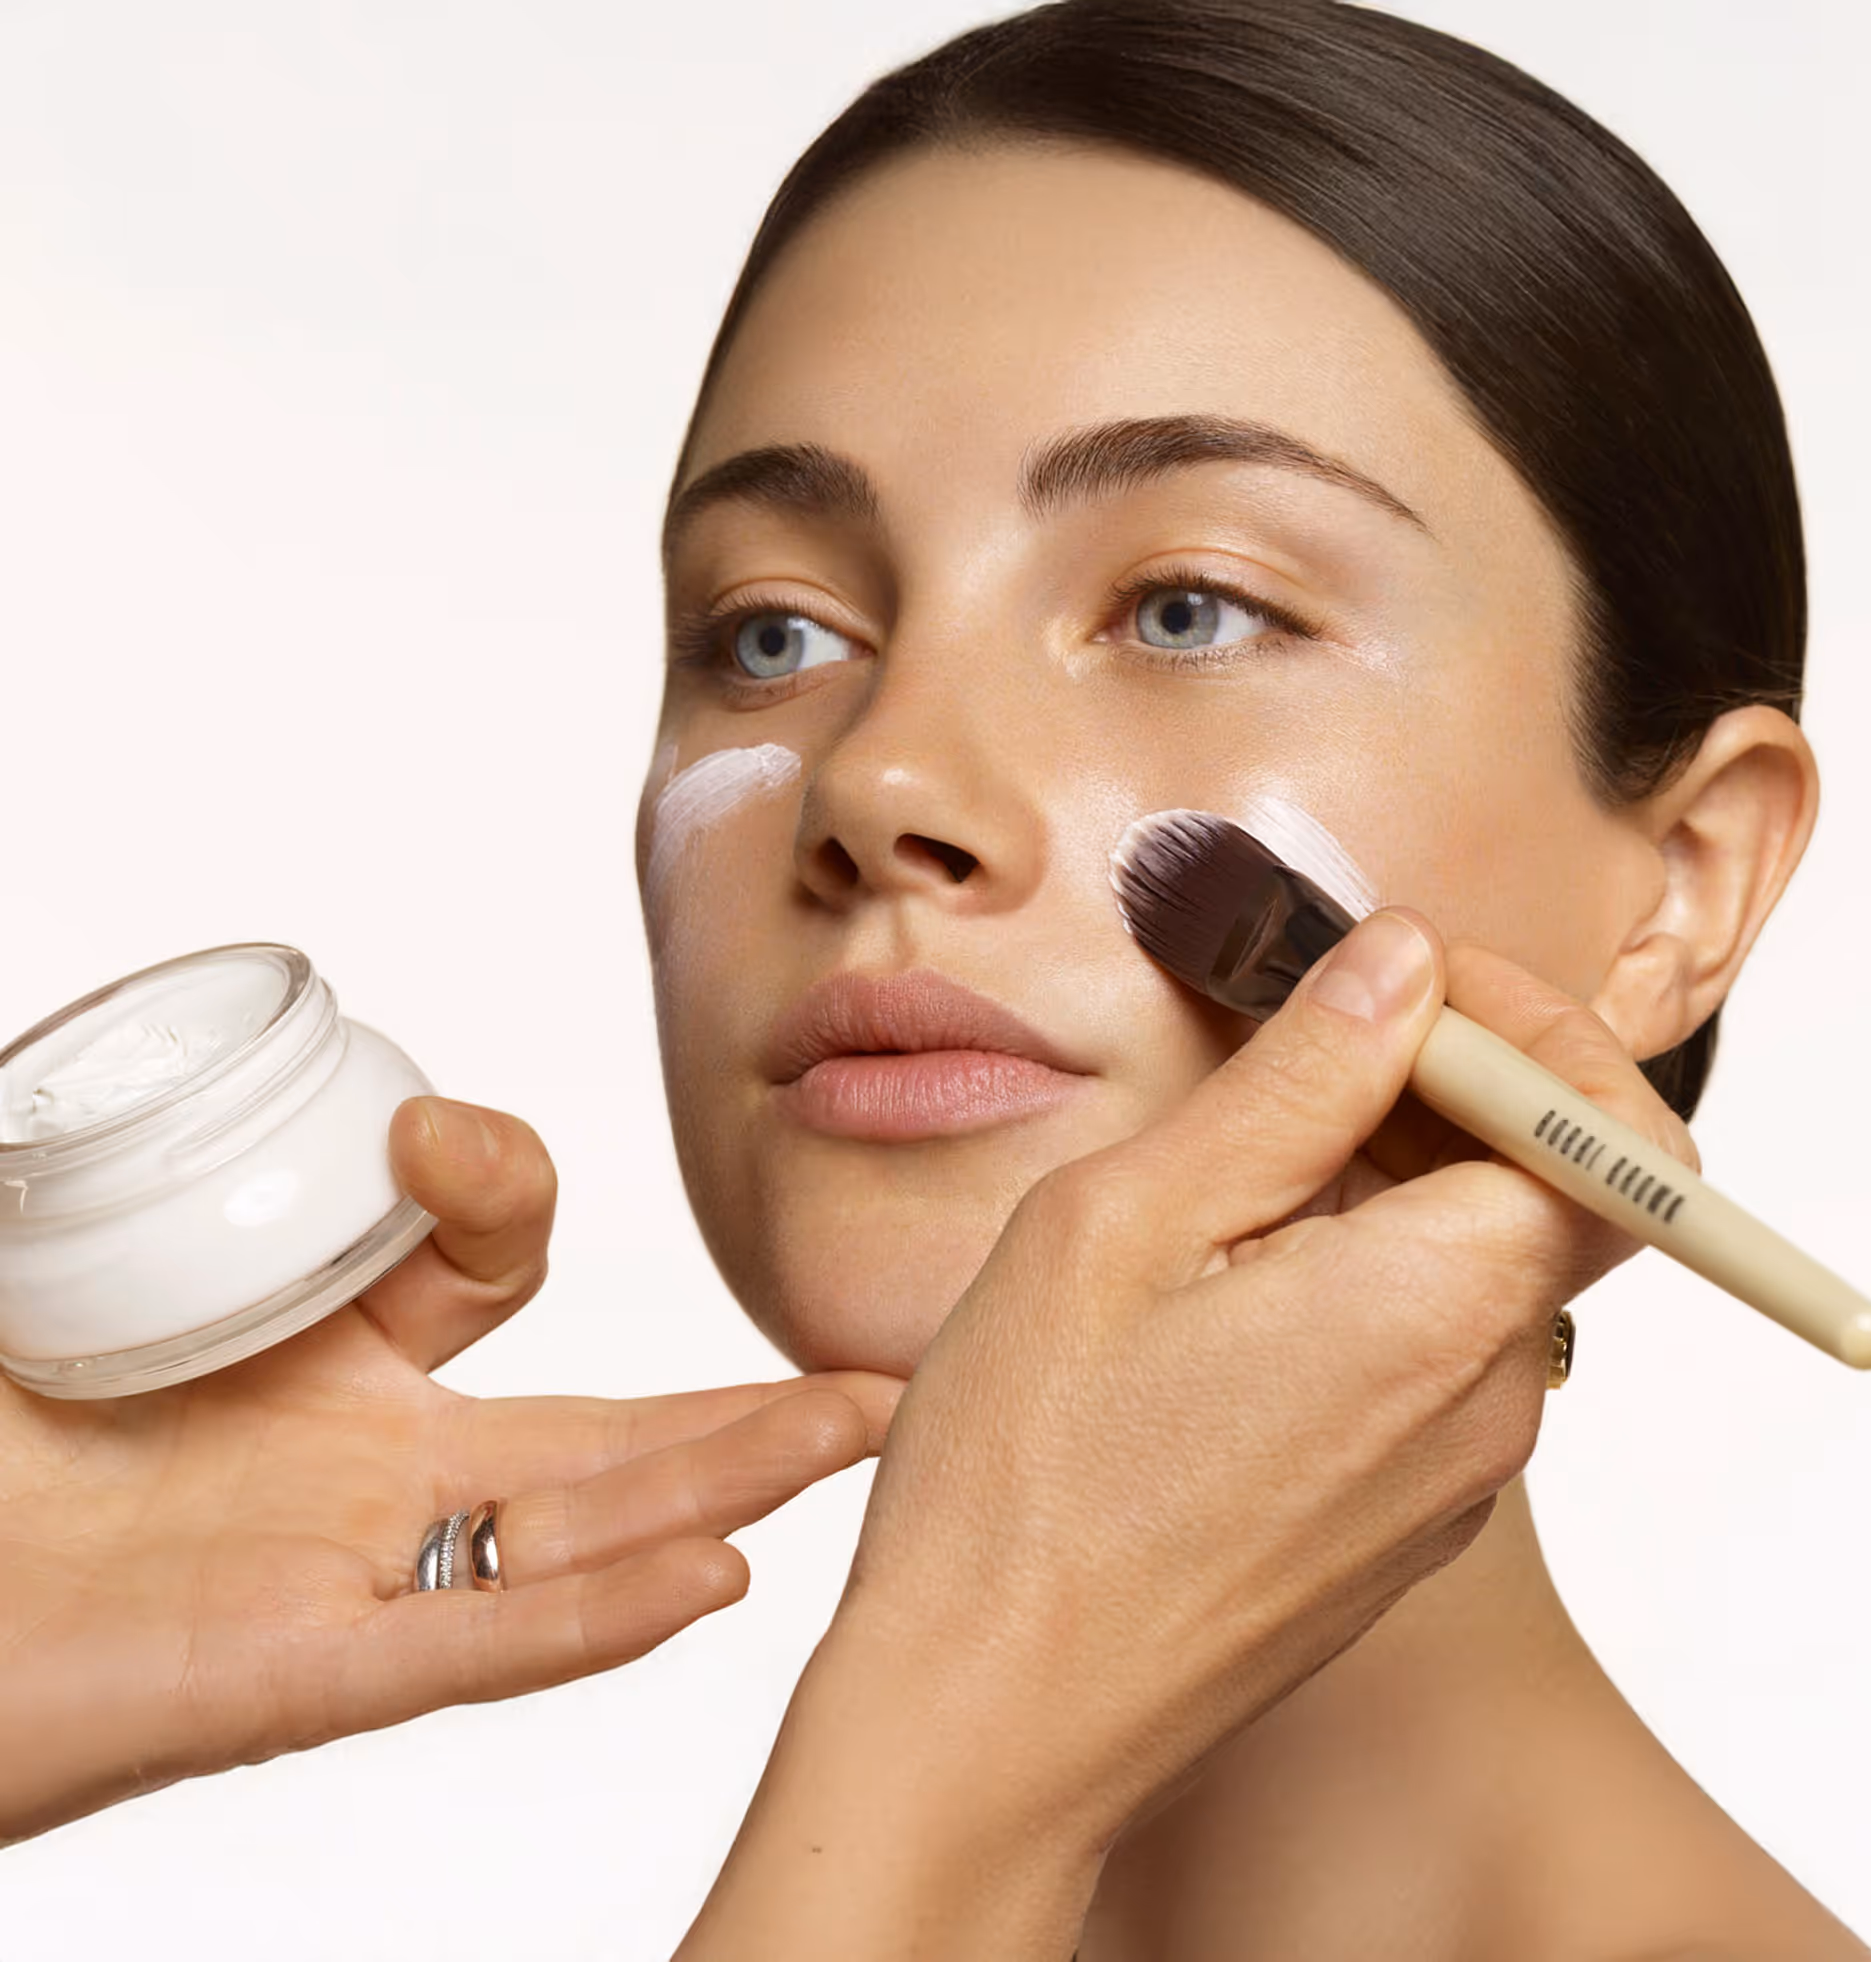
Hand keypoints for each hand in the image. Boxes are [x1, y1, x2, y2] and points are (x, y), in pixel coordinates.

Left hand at [0, 1096, 903, 1846]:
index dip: (494, 1184)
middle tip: (873, 1365)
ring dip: (727, 1484)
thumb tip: (100, 1014)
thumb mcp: (42, 1234)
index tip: (426, 1134)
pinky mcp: (281, 1679)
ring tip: (860, 1429)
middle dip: (747, 1403)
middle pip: (603, 1436)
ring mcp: (341, 1575)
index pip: (483, 1268)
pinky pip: (469, 1648)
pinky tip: (712, 1575)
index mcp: (319, 1363)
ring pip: (577, 1535)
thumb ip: (80, 1130)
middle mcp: (364, 1473)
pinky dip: (594, 1620)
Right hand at [681, 909, 1697, 1956]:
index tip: (1399, 981)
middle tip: (1289, 1046)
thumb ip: (1298, 1080)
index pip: (1604, 1131)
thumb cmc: (1031, 1474)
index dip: (1524, 1027)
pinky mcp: (1395, 1523)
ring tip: (1228, 1171)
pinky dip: (1363, 1275)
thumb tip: (1402, 961)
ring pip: (1475, 1269)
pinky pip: (1427, 1356)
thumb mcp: (1129, 1219)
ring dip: (1389, 1181)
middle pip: (1544, 1194)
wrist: (992, 1725)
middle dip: (1442, 1089)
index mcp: (1440, 1309)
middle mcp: (1485, 1405)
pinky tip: (1223, 1285)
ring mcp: (1446, 1479)